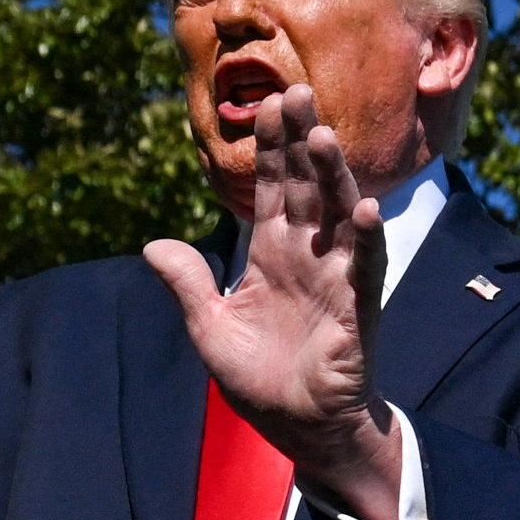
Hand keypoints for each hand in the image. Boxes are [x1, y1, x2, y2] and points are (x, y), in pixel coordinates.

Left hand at [146, 88, 407, 519]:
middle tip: (298, 92)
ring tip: (323, 136)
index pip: (275, 189)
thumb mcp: (209, 328)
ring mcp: (336, 277)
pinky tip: (366, 208)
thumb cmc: (262, 380)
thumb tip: (152, 244)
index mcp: (271, 255)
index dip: (272, 148)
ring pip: (338, 214)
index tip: (267, 104)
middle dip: (301, 140)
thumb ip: (187, 284)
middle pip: (307, 186)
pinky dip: (367, 237)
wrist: (300, 428)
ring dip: (334, 176)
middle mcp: (307, 256)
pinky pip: (365, 266)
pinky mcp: (356, 308)